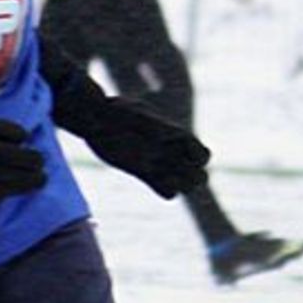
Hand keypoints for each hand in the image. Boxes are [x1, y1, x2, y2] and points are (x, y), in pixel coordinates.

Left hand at [82, 98, 210, 198]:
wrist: (99, 118)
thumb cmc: (118, 111)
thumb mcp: (137, 114)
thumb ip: (151, 126)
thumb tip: (160, 138)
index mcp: (176, 135)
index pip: (203, 155)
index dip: (198, 158)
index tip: (183, 154)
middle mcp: (171, 151)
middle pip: (199, 174)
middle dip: (194, 177)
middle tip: (175, 171)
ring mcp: (159, 164)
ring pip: (186, 184)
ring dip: (183, 186)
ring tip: (164, 177)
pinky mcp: (144, 173)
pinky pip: (168, 191)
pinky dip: (168, 190)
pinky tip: (152, 180)